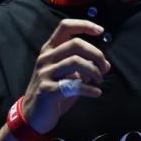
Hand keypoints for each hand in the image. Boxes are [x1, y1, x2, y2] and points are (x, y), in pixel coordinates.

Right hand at [20, 19, 111, 134]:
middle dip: (96, 54)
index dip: (84, 25)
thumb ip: (85, 67)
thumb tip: (106, 65)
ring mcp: (45, 73)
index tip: (100, 31)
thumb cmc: (54, 91)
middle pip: (76, 44)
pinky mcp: (47, 90)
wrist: (33, 115)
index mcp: (50, 50)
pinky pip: (73, 85)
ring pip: (75, 62)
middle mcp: (45, 58)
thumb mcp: (68, 76)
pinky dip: (90, 89)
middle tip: (103, 69)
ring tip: (99, 81)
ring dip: (94, 71)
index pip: (65, 27)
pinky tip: (96, 93)